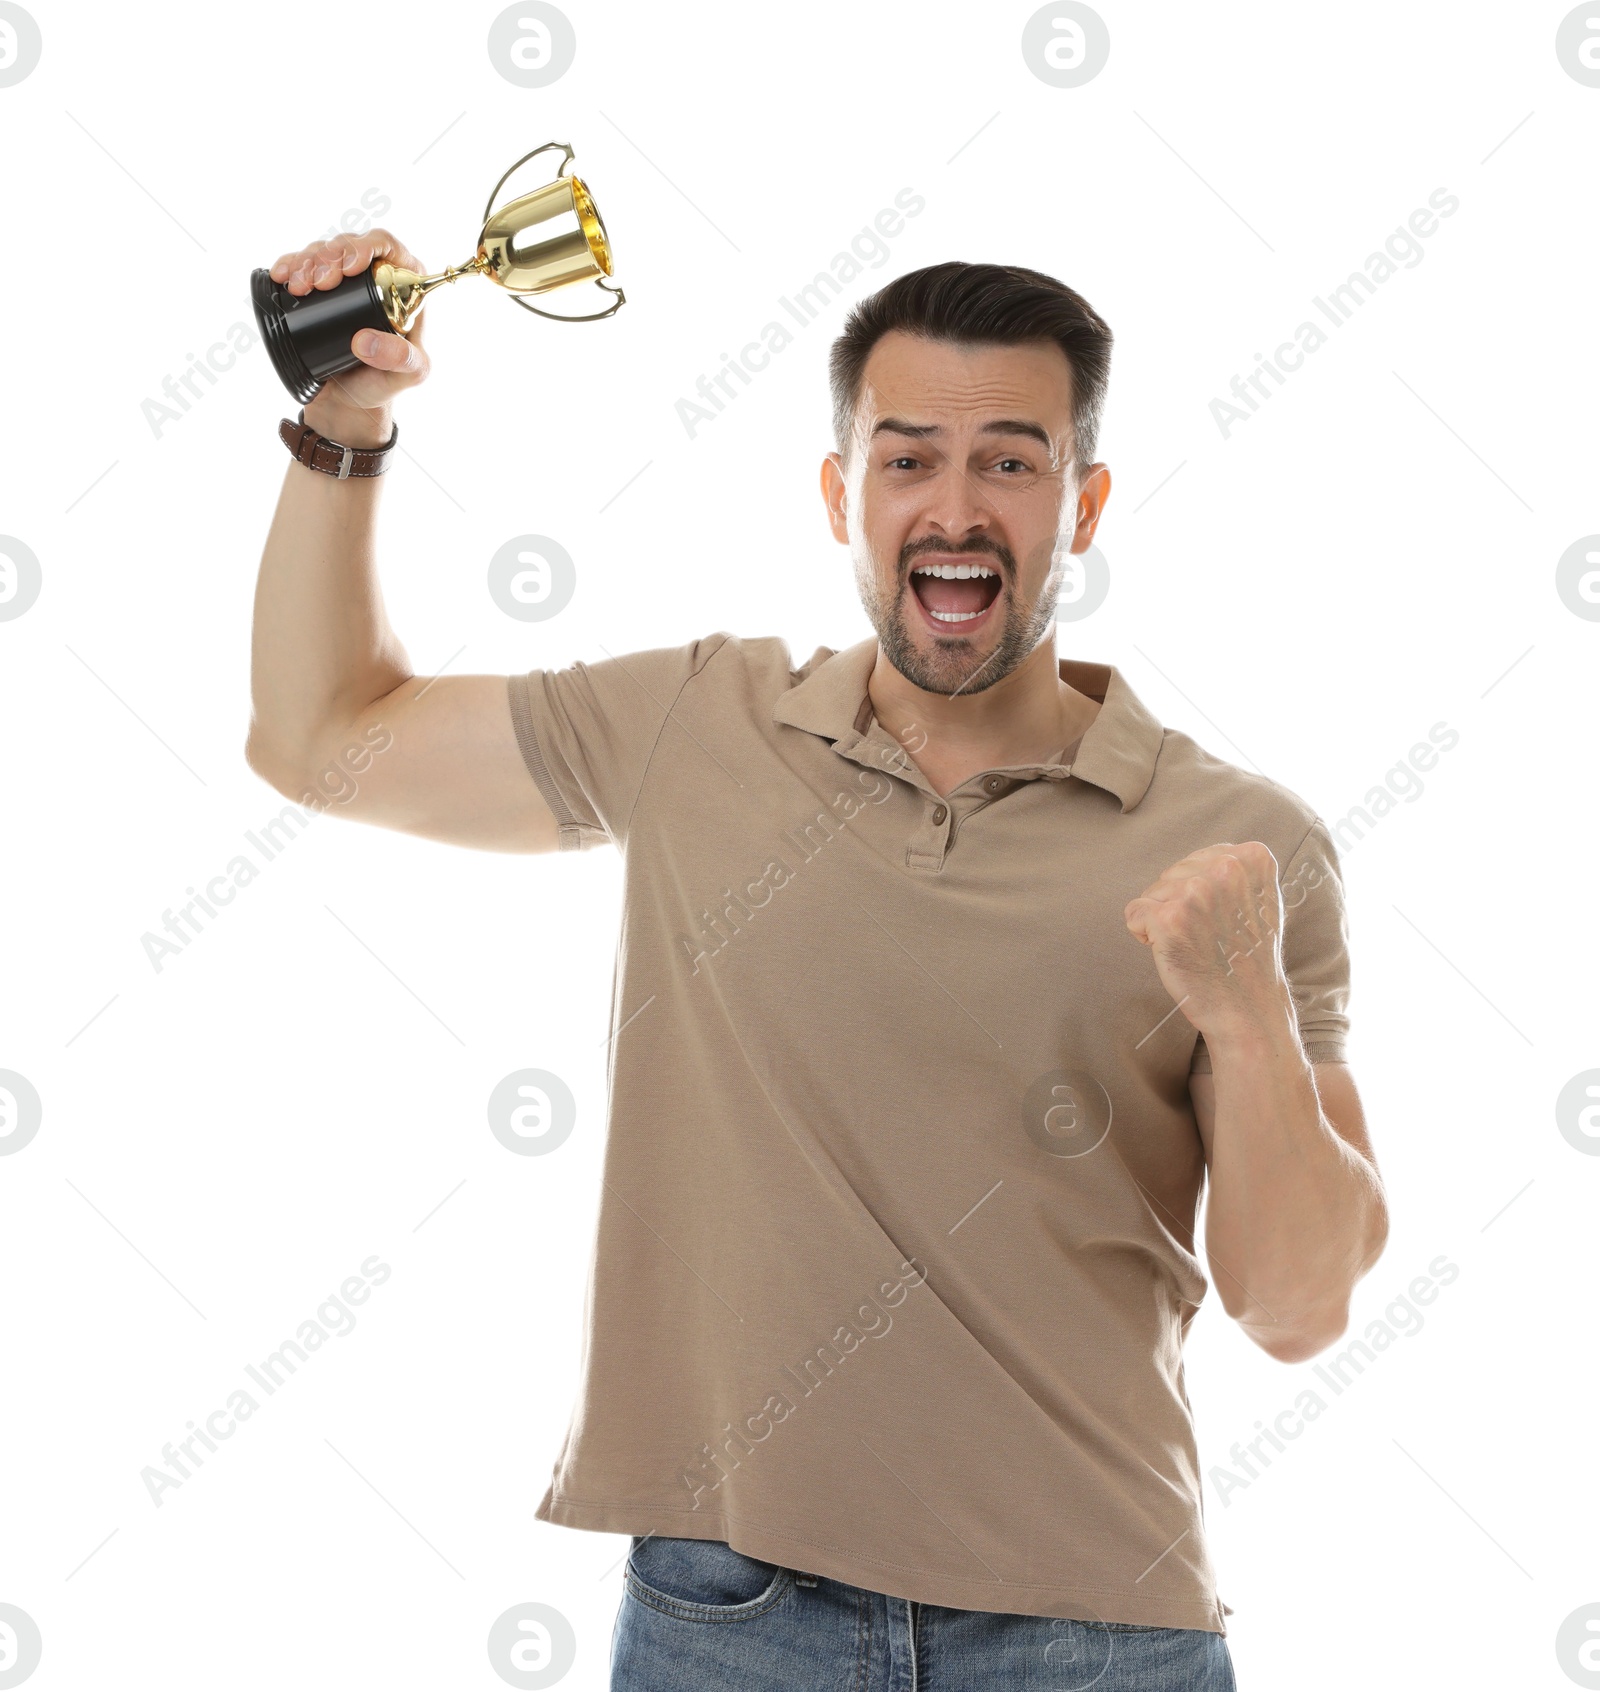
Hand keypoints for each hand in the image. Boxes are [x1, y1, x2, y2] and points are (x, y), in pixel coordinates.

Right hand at [268, 229, 431, 445]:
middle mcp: (373, 276)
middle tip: (319, 283)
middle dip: (330, 256)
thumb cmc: (384, 383)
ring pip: (322, 251)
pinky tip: (280, 276)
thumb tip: (364, 340)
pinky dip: (288, 266)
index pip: (388, 247)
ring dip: (307, 262)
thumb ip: (401, 359)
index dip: (367, 247)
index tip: (348, 268)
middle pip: (349, 244)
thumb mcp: (408, 375)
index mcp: (404, 286)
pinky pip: (300, 265)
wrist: (348, 400)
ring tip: (299, 287)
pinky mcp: (316, 291)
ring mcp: (343, 283)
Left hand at [1123, 841, 1292, 1041]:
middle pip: (1172, 874)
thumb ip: (1234, 871)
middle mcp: (1226, 868)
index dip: (1200, 893)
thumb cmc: (1247, 957)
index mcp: (1252, 857)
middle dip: (1179, 904)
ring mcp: (1196, 891)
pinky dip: (1145, 935)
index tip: (1223, 919)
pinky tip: (1174, 951)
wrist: (1247, 1007)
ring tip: (1196, 944)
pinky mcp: (1168, 917)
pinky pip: (1134, 913)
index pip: (1198, 860)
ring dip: (1164, 921)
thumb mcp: (1259, 899)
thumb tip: (1202, 859)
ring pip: (1152, 893)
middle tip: (1209, 937)